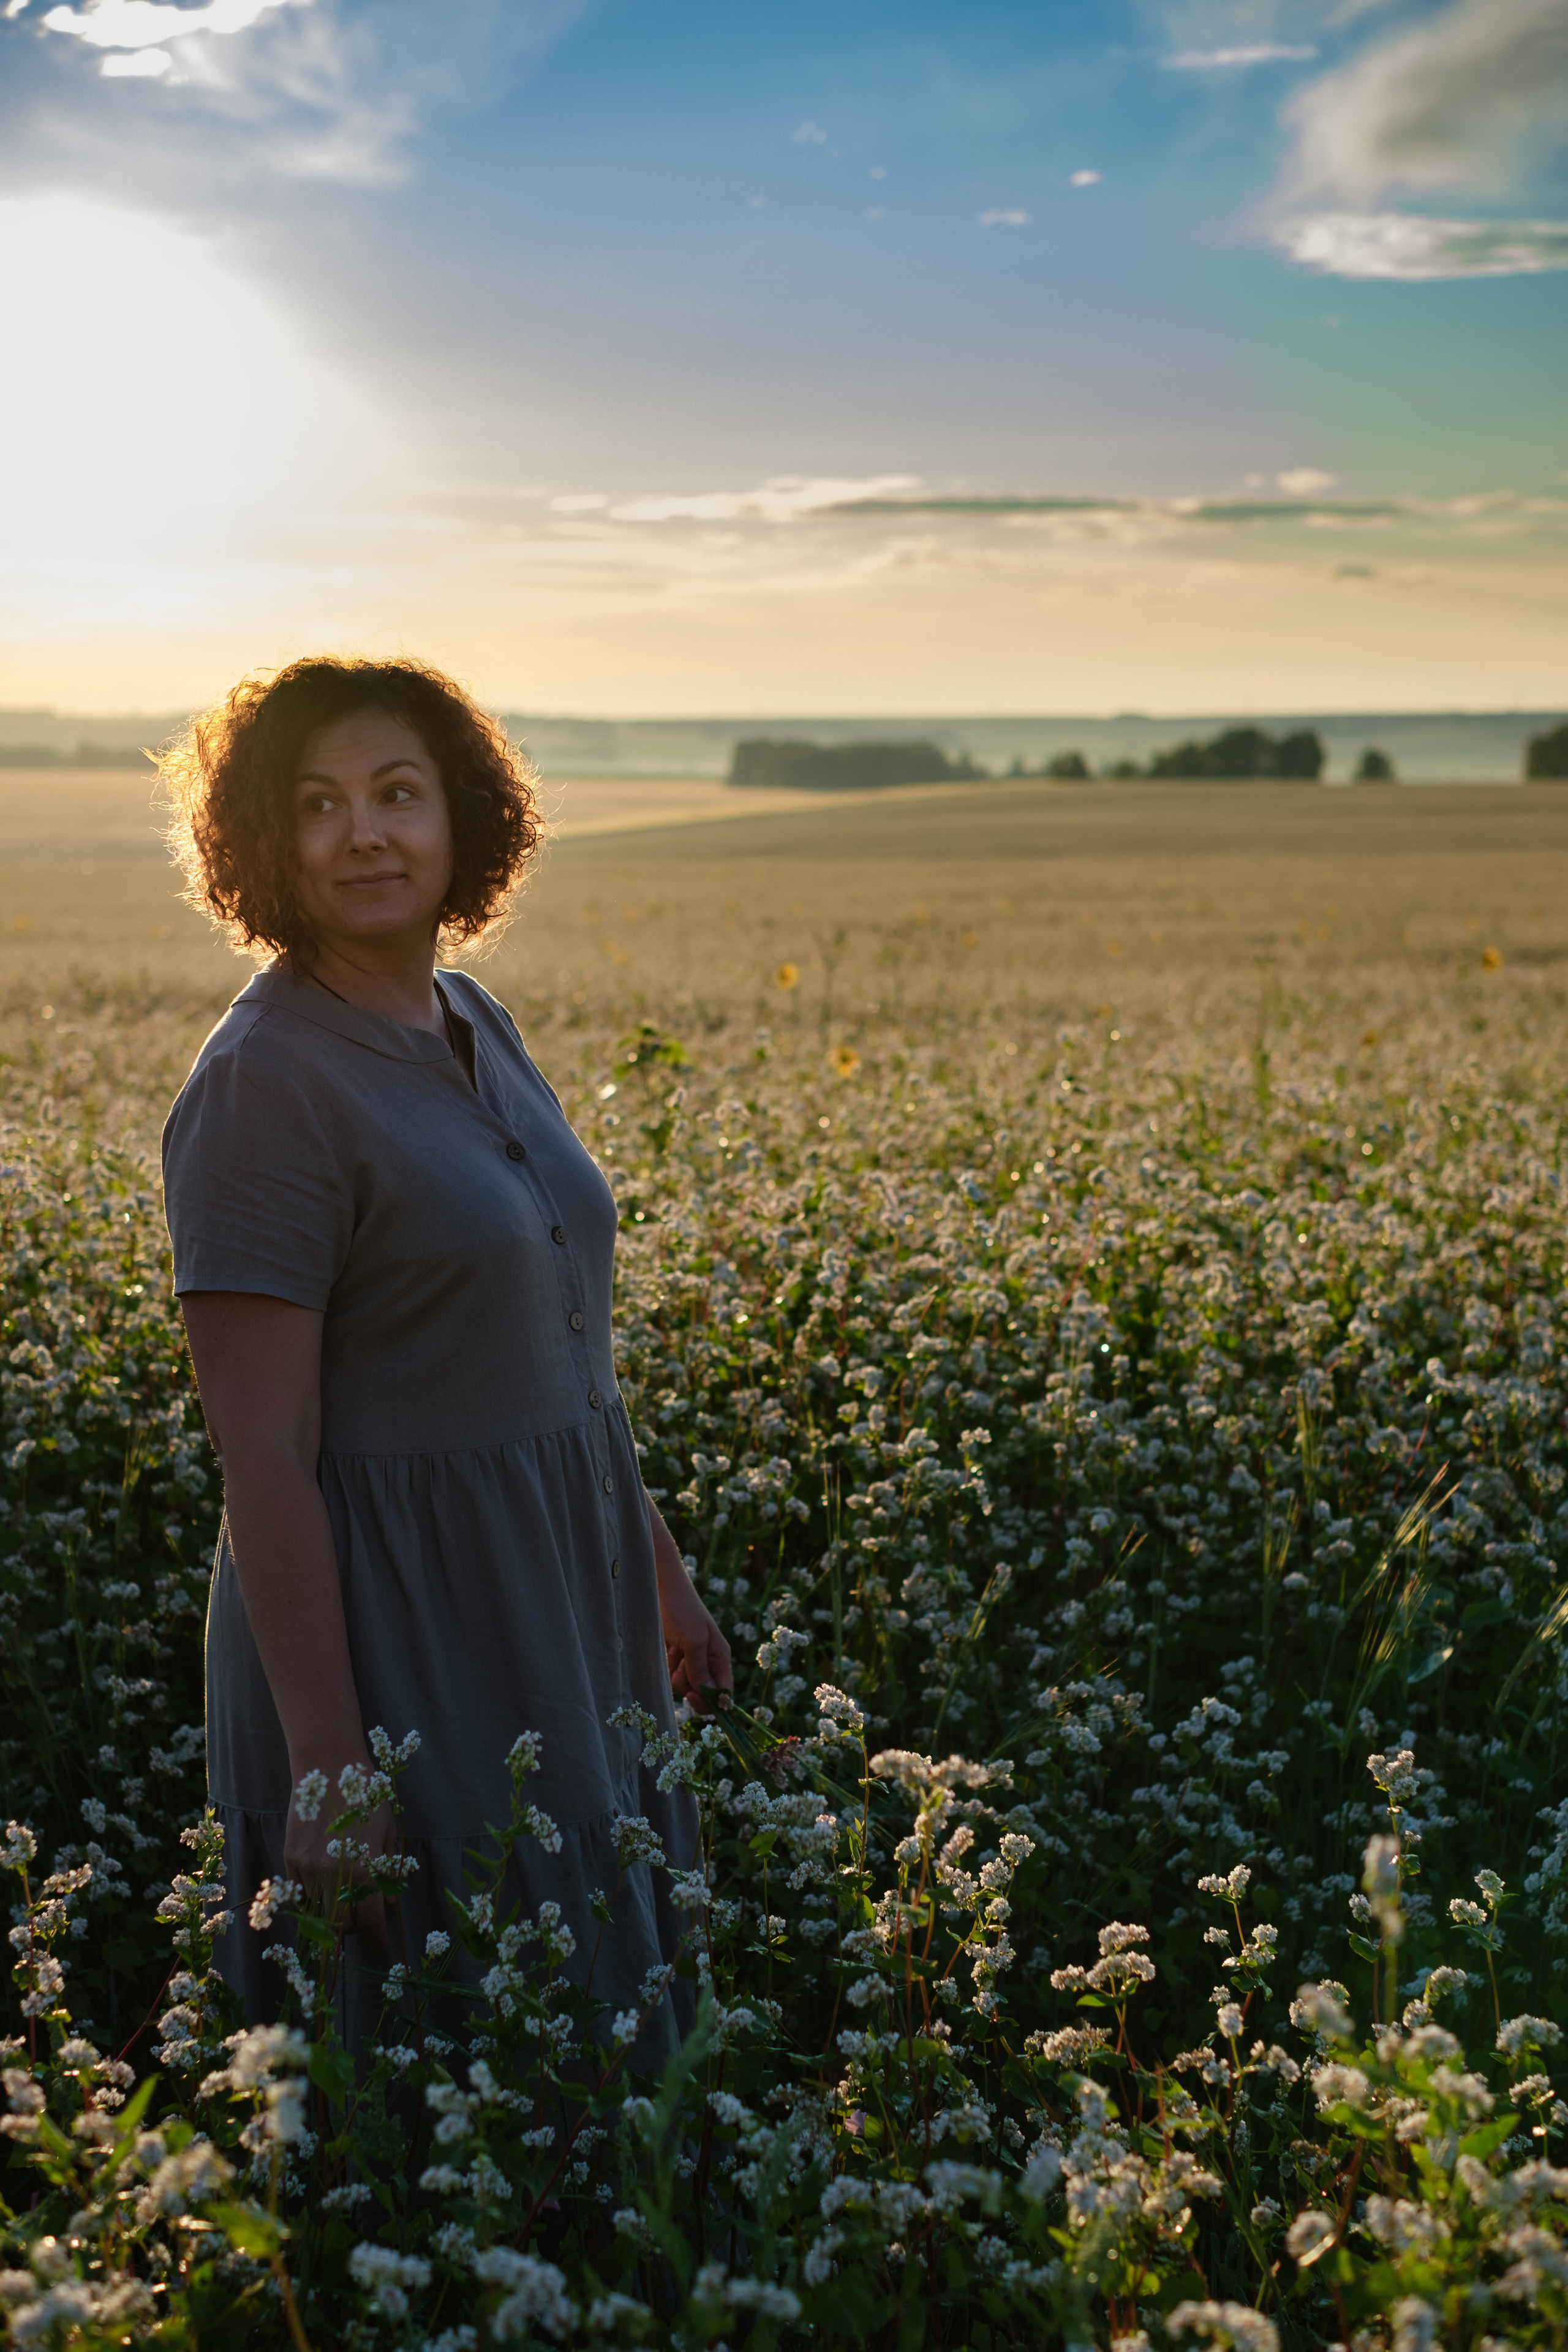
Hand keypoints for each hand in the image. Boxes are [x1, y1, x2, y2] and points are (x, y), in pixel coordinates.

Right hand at [283, 1753, 396, 1950]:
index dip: (377, 1937)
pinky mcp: (290, 1857)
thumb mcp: (387, 1831)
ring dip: (333, 1912)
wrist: (327, 1764)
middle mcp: (332, 1874)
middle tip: (364, 1919)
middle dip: (355, 1928)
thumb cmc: (366, 1793)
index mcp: (362, 1869)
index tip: (382, 1944)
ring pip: (318, 1911)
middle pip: (340, 1925)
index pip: (369, 1920)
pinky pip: (301, 1892)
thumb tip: (388, 1905)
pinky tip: (326, 1884)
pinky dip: (314, 1896)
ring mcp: (307, 1867)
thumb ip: (387, 1871)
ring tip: (345, 1900)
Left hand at [656, 1568, 733, 1713]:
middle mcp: (707, 1660)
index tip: (693, 1697)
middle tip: (678, 1670)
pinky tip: (665, 1650)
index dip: (712, 1701)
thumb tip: (711, 1696)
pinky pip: (671, 1675)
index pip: (724, 1690)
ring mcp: (690, 1658)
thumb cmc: (681, 1610)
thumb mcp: (694, 1641)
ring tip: (671, 1652)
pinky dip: (666, 1668)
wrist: (660, 1589)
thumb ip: (701, 1670)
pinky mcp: (674, 1656)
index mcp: (720, 1656)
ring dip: (675, 1674)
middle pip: (703, 1691)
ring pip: (685, 1684)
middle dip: (689, 1686)